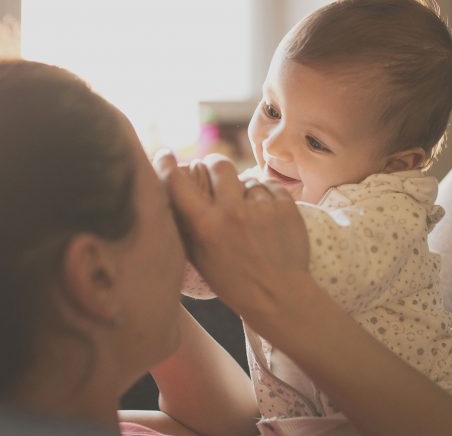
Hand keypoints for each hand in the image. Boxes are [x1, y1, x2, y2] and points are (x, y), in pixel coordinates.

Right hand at [153, 152, 309, 318]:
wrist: (280, 297)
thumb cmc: (234, 282)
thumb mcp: (199, 258)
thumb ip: (186, 225)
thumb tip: (172, 193)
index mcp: (206, 226)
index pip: (177, 183)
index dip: (166, 164)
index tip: (165, 155)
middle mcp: (232, 212)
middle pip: (219, 164)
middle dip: (214, 165)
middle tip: (215, 173)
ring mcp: (262, 208)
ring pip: (247, 179)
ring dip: (244, 191)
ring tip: (248, 214)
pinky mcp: (286, 206)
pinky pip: (270, 187)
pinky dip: (266, 197)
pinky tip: (266, 218)